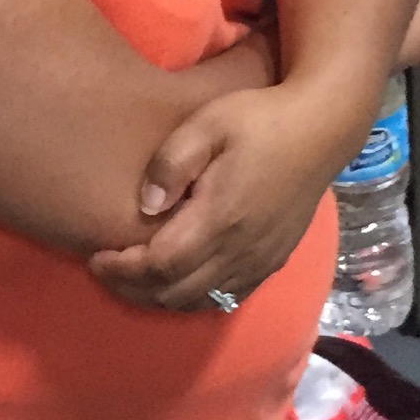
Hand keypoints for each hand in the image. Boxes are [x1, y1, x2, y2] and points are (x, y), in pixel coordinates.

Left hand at [87, 83, 354, 310]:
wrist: (322, 128)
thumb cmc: (259, 119)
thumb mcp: (206, 124)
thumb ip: (170, 164)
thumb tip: (145, 206)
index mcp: (221, 218)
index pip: (161, 265)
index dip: (123, 270)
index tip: (96, 257)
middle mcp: (242, 249)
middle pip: (176, 293)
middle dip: (133, 289)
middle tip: (105, 271)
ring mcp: (261, 260)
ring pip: (201, 301)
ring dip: (161, 297)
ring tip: (133, 278)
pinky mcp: (274, 261)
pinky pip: (228, 297)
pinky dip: (194, 298)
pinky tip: (176, 281)